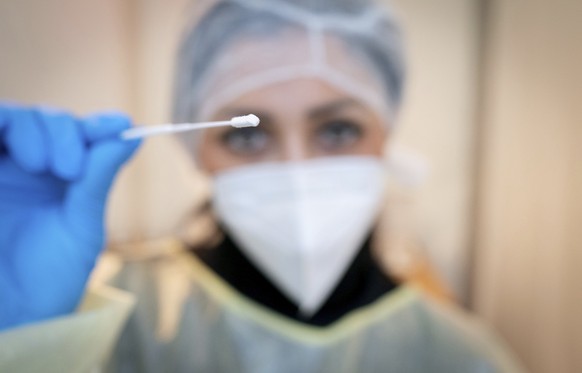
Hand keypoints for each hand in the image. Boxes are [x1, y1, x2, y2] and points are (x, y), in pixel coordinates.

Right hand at [0, 104, 139, 329]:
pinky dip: (0, 126)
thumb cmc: (50, 276)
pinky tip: (23, 159)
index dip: (99, 125)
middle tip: (71, 168)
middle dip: (63, 131)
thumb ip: (98, 180)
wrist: (11, 315)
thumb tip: (129, 136)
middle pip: (44, 119)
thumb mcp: (82, 227)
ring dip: (32, 129)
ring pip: (10, 119)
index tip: (119, 127)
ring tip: (42, 164)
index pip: (80, 134)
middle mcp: (28, 168)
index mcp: (62, 179)